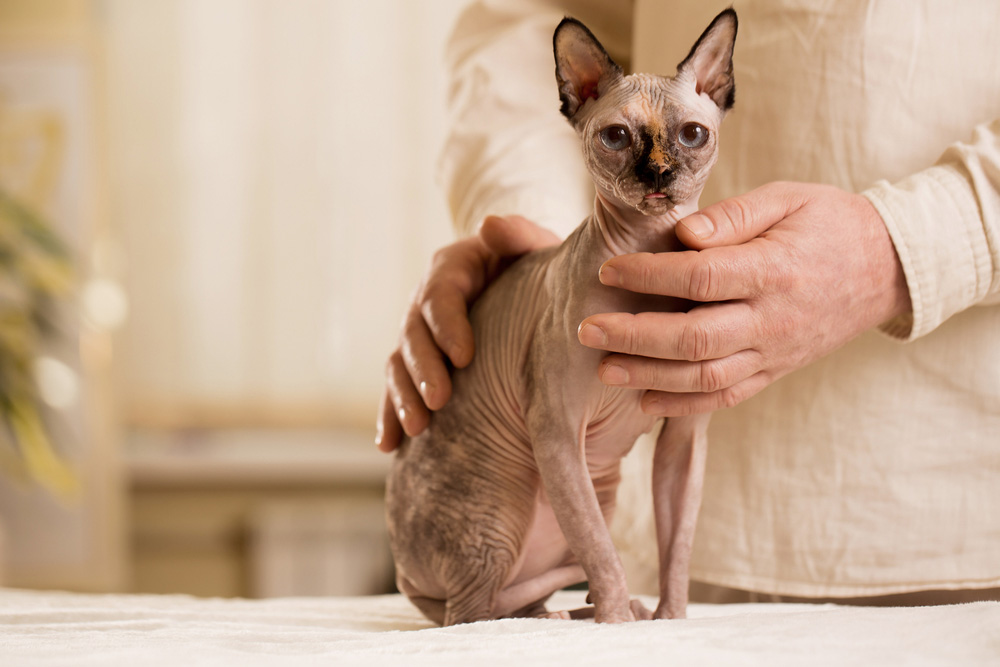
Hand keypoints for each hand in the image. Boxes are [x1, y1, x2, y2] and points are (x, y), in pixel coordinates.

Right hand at [377, 215, 558, 451]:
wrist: (522, 283)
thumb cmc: (535, 267)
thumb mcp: (534, 245)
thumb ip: (519, 235)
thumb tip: (489, 227)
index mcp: (452, 270)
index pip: (441, 295)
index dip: (448, 326)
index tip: (464, 356)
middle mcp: (426, 302)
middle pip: (414, 334)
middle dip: (423, 369)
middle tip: (439, 401)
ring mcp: (418, 335)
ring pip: (398, 365)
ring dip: (402, 397)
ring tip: (415, 429)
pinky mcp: (417, 364)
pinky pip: (396, 389)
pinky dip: (389, 415)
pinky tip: (388, 446)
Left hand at [577, 181, 911, 415]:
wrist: (887, 269)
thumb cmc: (829, 224)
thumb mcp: (788, 199)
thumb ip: (734, 215)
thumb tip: (682, 233)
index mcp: (776, 269)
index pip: (703, 277)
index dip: (650, 274)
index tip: (608, 269)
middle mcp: (775, 319)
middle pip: (696, 338)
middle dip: (634, 336)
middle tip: (586, 329)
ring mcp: (775, 352)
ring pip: (706, 376)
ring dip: (650, 376)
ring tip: (604, 367)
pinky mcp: (774, 372)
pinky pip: (727, 397)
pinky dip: (684, 403)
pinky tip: (644, 399)